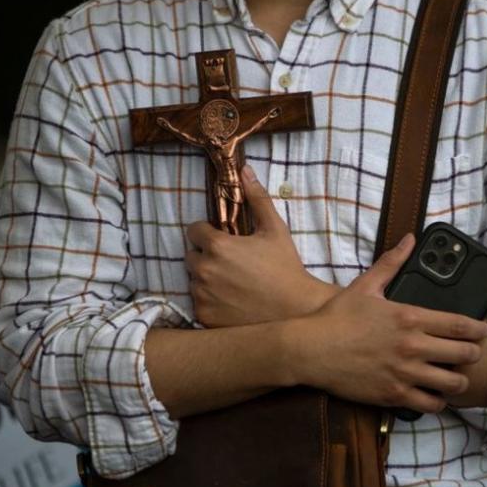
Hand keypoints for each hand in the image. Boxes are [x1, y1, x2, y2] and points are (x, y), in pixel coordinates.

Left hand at [186, 165, 337, 327]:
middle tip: (231, 265)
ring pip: (194, 281)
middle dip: (206, 257)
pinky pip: (199, 304)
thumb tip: (244, 170)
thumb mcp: (275, 229)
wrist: (295, 310)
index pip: (193, 231)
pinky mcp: (204, 317)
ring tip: (233, 285)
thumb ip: (257, 198)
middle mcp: (204, 269)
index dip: (207, 233)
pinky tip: (232, 302)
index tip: (223, 240)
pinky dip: (210, 303)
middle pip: (191, 256)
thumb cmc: (286, 267)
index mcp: (217, 245)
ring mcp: (202, 295)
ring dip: (207, 280)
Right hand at [286, 235, 486, 413]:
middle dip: (472, 354)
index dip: (478, 330)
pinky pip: (430, 405)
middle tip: (469, 354)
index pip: (460, 325)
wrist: (310, 349)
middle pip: (464, 355)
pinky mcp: (393, 395)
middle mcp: (412, 346)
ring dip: (457, 380)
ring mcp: (404, 373)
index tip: (482, 332)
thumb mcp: (365, 285)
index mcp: (410, 317)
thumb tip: (409, 240)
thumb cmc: (336, 317)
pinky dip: (437, 401)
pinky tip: (433, 395)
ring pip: (452, 384)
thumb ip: (392, 263)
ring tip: (453, 377)